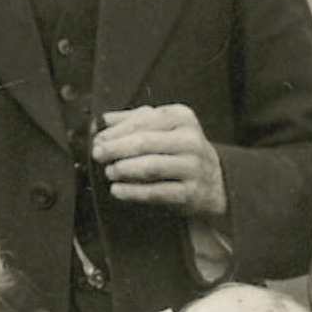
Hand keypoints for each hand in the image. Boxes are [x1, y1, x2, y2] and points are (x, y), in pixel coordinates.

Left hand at [91, 105, 226, 216]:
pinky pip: (156, 192)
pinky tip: (118, 190)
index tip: (98, 139)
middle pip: (145, 142)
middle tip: (98, 154)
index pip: (144, 120)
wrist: (214, 181)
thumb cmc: (181, 150)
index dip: (117, 130)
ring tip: (109, 171)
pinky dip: (133, 192)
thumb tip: (103, 121)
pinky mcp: (190, 193)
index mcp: (182, 117)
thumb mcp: (164, 127)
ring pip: (151, 166)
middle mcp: (190, 140)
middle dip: (116, 148)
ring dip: (124, 169)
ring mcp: (192, 167)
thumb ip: (134, 120)